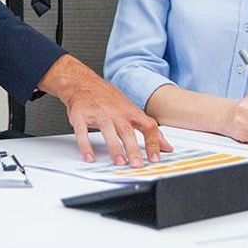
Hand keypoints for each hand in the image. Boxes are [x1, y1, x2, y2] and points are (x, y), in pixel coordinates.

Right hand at [38, 55, 172, 165]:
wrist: (83, 83)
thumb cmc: (109, 99)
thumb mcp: (131, 110)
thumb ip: (148, 128)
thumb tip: (166, 146)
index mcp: (130, 111)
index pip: (146, 125)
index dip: (153, 142)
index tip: (156, 159)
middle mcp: (115, 112)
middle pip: (126, 130)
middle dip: (133, 148)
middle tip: (137, 165)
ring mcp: (98, 113)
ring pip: (107, 130)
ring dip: (114, 147)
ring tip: (119, 162)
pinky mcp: (80, 115)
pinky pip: (83, 131)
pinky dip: (86, 145)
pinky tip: (90, 157)